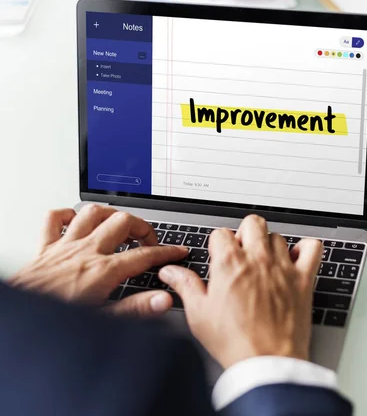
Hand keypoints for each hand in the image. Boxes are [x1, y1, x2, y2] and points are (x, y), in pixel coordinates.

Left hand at [9, 205, 188, 316]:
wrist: (21, 317)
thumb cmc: (56, 319)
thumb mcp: (104, 320)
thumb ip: (137, 309)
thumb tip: (163, 300)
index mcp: (103, 271)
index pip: (144, 256)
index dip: (166, 252)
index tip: (177, 251)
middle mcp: (86, 252)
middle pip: (122, 223)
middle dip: (142, 227)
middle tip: (148, 240)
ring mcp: (64, 246)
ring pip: (92, 213)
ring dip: (110, 215)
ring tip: (120, 224)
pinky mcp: (44, 247)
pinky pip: (54, 219)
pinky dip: (67, 215)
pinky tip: (77, 221)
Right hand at [159, 215, 322, 368]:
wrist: (266, 362)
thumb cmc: (234, 342)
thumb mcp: (199, 314)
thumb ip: (186, 286)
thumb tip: (171, 272)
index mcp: (229, 264)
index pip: (221, 233)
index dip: (218, 244)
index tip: (219, 257)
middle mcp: (257, 260)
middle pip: (252, 223)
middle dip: (245, 233)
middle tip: (242, 254)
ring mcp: (282, 267)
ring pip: (278, 236)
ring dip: (270, 245)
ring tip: (265, 262)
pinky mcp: (303, 279)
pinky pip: (312, 248)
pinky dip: (306, 248)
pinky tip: (296, 258)